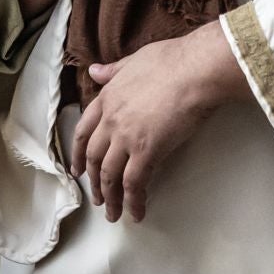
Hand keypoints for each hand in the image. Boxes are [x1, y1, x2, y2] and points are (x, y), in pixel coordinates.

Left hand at [70, 22, 250, 222]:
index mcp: (107, 97)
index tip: (78, 169)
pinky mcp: (146, 151)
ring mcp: (126, 137)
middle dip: (94, 182)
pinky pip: (134, 184)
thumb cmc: (174, 60)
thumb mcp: (135, 59)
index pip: (83, 131)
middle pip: (94, 157)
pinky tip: (137, 213)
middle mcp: (111, 120)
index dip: (78, 153)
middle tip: (97, 198)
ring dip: (110, 198)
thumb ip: (113, 70)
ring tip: (113, 213)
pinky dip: (133, 201)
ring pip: (109, 175)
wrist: (196, 69)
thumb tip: (94, 71)